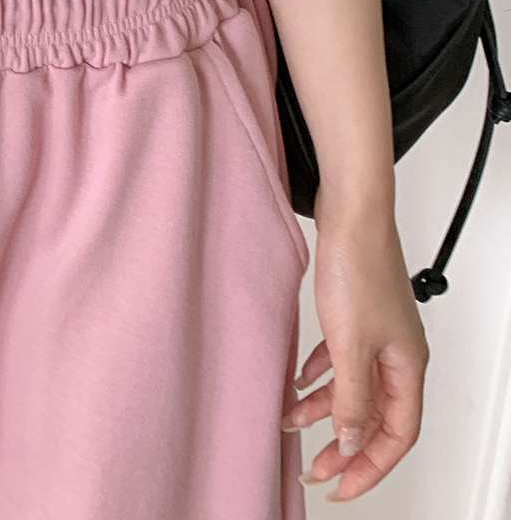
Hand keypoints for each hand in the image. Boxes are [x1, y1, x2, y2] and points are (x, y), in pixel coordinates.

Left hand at [284, 206, 427, 501]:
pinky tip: (299, 379)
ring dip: (324, 408)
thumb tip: (351, 443)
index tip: (340, 487)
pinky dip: (320, 373)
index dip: (371, 467)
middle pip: (375, 416)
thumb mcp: (350, 344)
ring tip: (291, 422)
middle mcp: (397, 353)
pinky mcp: (356, 312)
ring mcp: (377, 332)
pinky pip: (341, 358)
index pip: (397, 435)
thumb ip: (351, 399)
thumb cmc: (357, 266)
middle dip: (345, 447)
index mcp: (407, 366)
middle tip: (315, 470)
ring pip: (354, 387)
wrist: (350, 211)